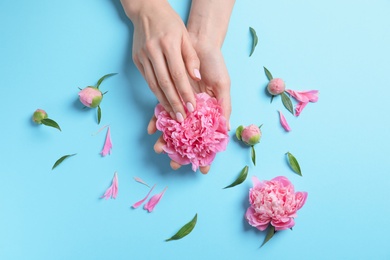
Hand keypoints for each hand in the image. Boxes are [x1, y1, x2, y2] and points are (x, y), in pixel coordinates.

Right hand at [122, 0, 200, 121]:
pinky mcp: (136, 60)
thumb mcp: (185, 36)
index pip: (178, 74)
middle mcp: (153, 51)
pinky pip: (148, 80)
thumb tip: (196, 78)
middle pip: (165, 83)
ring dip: (164, 102)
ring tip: (173, 115)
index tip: (192, 107)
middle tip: (182, 118)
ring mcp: (143, 56)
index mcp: (168, 44)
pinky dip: (156, 93)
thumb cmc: (170, 23)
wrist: (146, 10)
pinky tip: (163, 102)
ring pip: (154, 84)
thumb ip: (191, 58)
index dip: (185, 92)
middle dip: (174, 103)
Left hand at [147, 44, 230, 174]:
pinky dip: (156, 120)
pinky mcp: (169, 96)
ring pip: (173, 128)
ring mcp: (182, 106)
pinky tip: (151, 128)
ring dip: (166, 140)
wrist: (198, 43)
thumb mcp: (223, 85)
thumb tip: (226, 130)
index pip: (209, 140)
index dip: (206, 154)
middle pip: (188, 138)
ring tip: (158, 149)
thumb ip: (224, 107)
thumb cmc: (215, 64)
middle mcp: (195, 113)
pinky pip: (161, 111)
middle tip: (174, 165)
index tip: (202, 169)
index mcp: (211, 113)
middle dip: (181, 153)